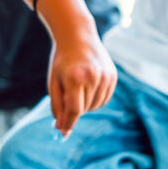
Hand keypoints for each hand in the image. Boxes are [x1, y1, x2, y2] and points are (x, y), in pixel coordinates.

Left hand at [41, 0, 117, 133]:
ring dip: (86, 105)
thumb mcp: (54, 83)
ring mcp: (106, 76)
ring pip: (96, 106)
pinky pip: (104, 99)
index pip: (74, 110)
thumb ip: (58, 107)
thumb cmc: (62, 61)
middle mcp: (94, 77)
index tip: (63, 132)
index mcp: (76, 78)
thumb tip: (62, 129)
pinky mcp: (113, 76)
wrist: (78, 36)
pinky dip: (95, 99)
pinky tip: (88, 87)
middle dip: (75, 109)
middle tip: (67, 95)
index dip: (68, 123)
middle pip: (85, 109)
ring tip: (78, 89)